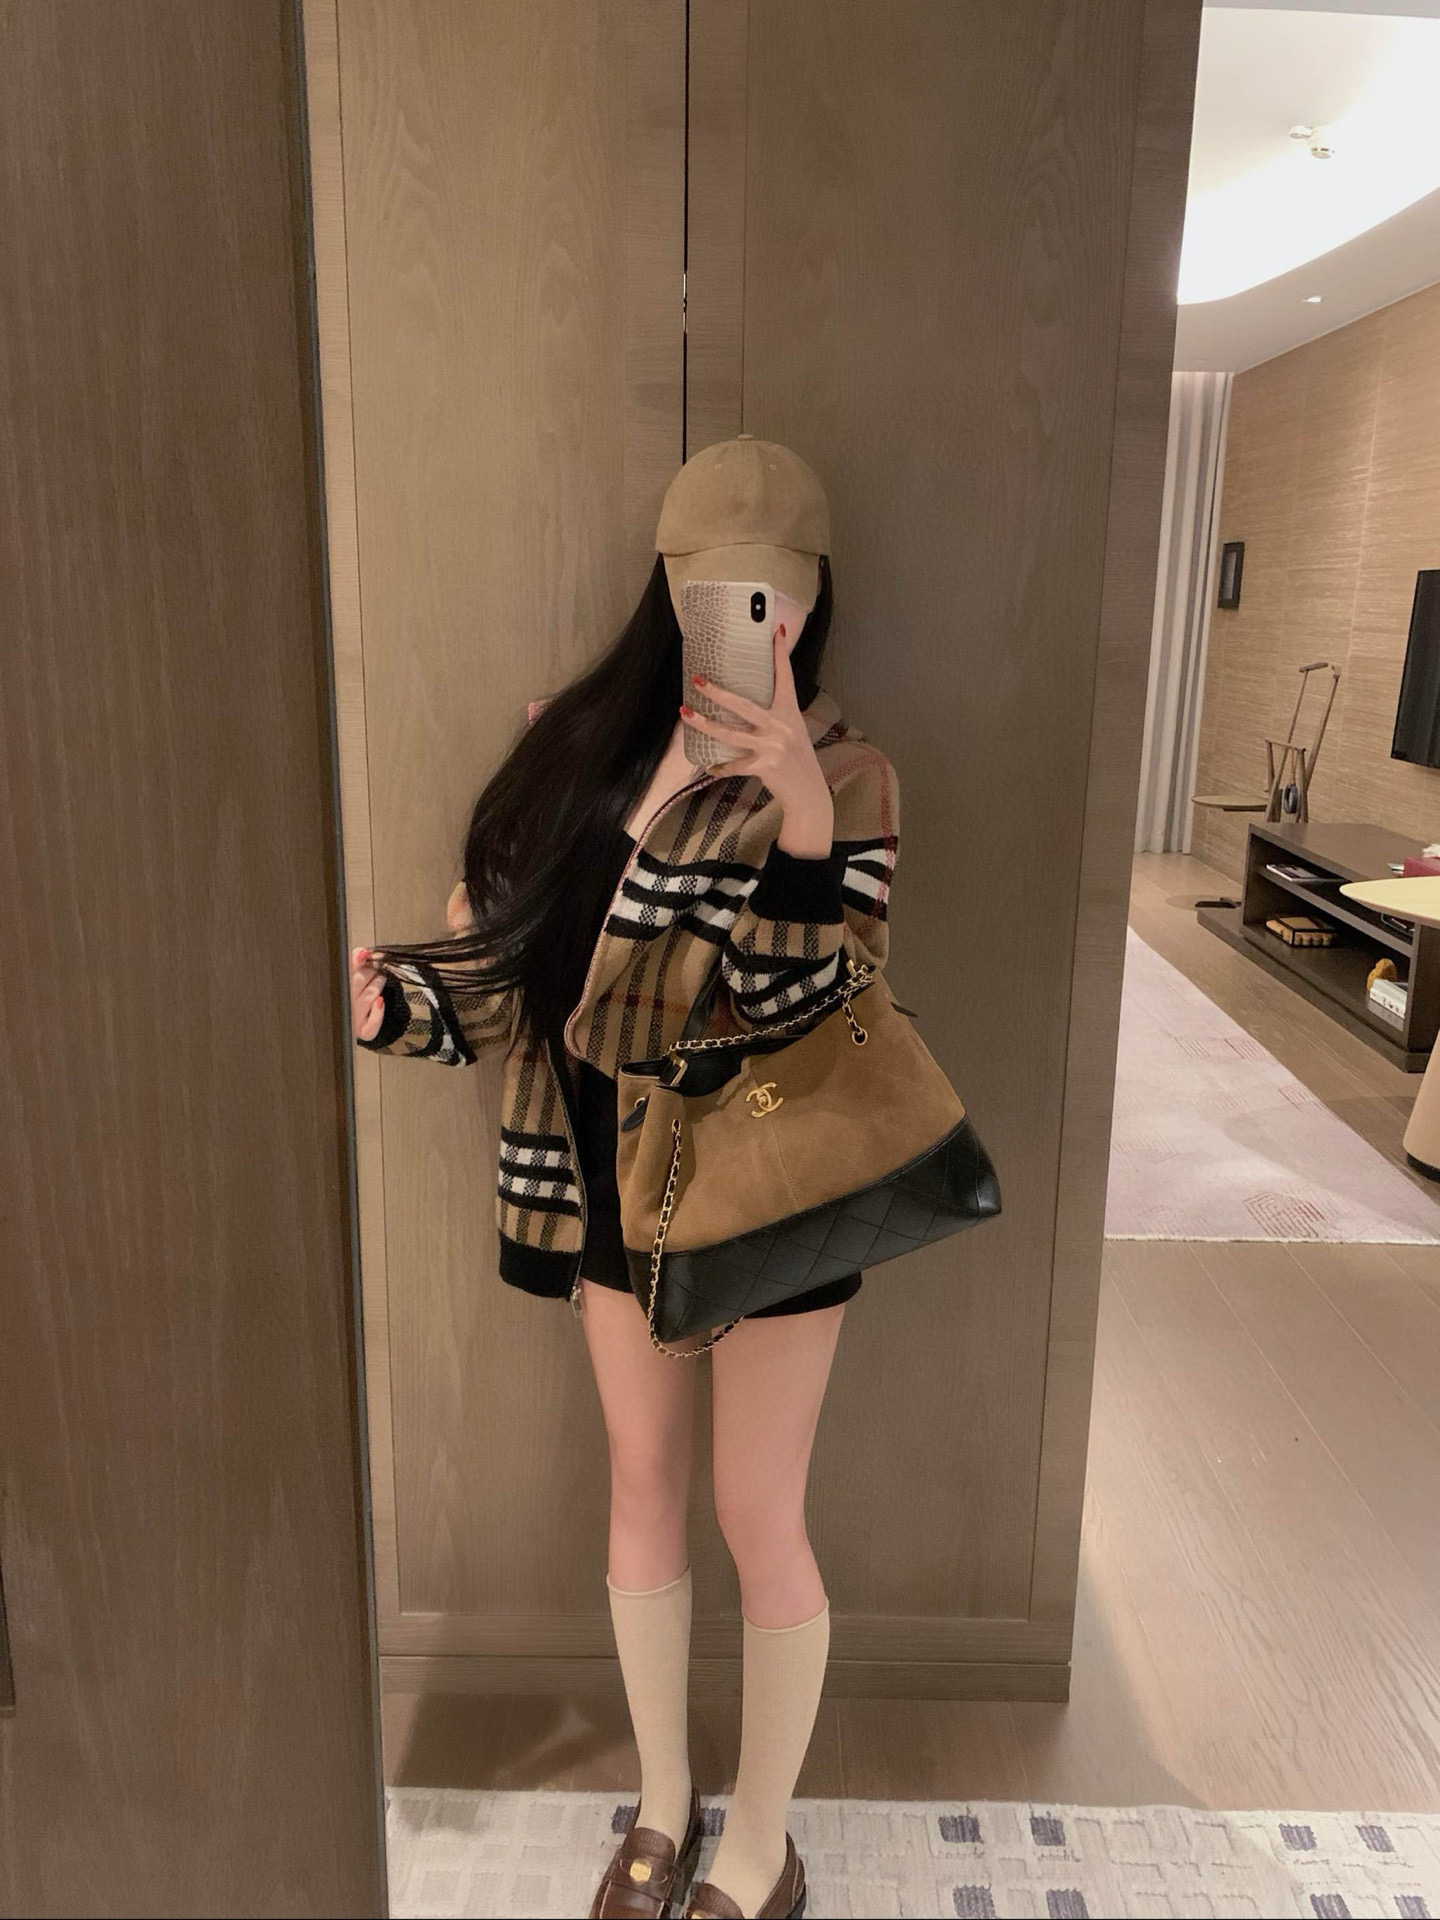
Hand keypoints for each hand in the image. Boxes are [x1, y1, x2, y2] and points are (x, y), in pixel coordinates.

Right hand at [350, 946, 386, 1040]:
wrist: (349, 1020)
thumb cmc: (349, 993)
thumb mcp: (348, 974)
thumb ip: (354, 960)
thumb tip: (363, 952)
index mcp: (334, 987)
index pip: (343, 972)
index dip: (356, 961)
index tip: (365, 954)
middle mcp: (341, 1004)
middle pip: (357, 983)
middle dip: (370, 971)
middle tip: (375, 967)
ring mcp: (352, 1019)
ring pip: (368, 997)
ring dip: (377, 985)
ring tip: (379, 978)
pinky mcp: (363, 1031)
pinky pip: (372, 1024)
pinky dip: (378, 1014)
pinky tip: (380, 1002)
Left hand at [679, 623, 834, 856]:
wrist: (808, 791)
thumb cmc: (797, 758)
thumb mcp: (792, 730)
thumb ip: (775, 716)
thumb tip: (749, 702)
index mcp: (790, 711)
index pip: (785, 676)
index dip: (781, 653)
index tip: (776, 631)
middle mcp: (781, 726)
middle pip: (744, 704)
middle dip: (718, 692)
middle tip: (698, 680)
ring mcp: (771, 747)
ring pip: (730, 734)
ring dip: (705, 724)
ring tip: (685, 714)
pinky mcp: (763, 767)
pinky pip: (733, 765)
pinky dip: (720, 767)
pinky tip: (710, 766)